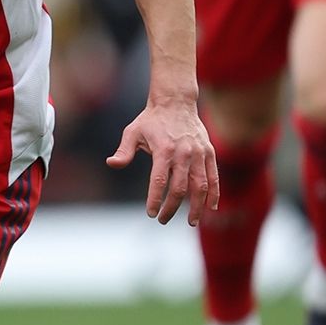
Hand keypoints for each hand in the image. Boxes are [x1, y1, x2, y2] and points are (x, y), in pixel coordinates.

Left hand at [106, 85, 217, 225]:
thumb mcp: (132, 132)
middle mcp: (184, 153)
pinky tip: (210, 208)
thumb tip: (111, 164)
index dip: (155, 199)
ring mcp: (199, 154)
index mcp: (164, 150)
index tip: (151, 213)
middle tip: (163, 220)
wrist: (175, 103)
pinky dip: (214, 193)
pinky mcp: (209, 153)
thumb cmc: (151, 120)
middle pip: (180, 188)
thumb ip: (124, 151)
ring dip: (196, 206)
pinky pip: (214, 177)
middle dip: (172, 207)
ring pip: (200, 186)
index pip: (159, 181)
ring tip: (191, 222)